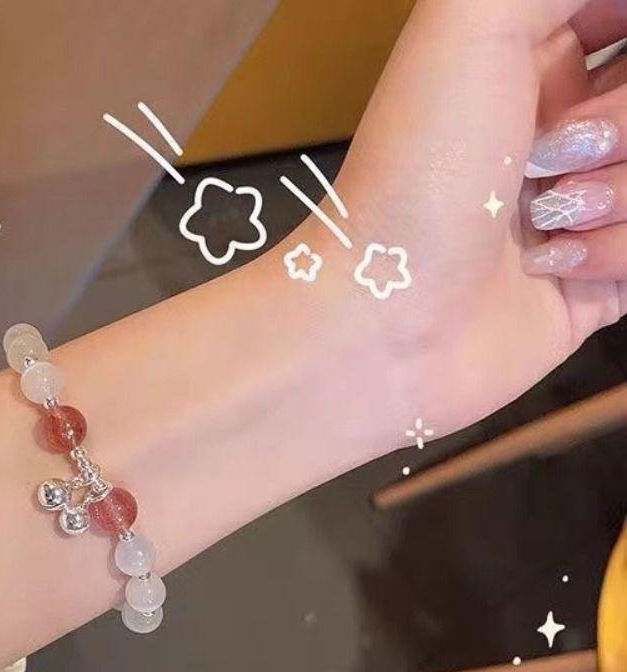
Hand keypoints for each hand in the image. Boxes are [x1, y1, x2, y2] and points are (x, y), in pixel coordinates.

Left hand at [272, 0, 626, 442]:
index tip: (611, 57)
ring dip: (621, 190)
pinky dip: (616, 252)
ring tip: (544, 217)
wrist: (385, 323)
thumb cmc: (418, 174)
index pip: (621, 18)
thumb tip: (613, 3)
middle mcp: (565, 126)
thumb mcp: (471, 25)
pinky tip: (551, 266)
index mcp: (533, 56)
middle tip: (556, 151)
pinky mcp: (600, 277)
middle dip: (625, 119)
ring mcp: (585, 203)